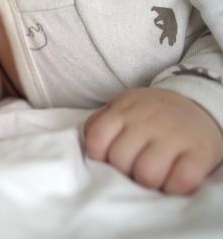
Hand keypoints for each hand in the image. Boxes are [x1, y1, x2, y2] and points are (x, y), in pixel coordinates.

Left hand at [84, 88, 222, 193]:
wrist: (198, 103)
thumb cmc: (150, 114)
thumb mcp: (122, 107)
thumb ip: (101, 123)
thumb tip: (89, 147)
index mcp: (124, 110)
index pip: (96, 138)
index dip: (99, 156)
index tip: (109, 159)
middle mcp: (147, 120)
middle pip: (120, 160)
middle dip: (123, 171)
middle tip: (134, 168)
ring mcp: (174, 136)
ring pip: (147, 175)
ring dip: (148, 182)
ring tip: (153, 175)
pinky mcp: (200, 153)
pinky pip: (181, 181)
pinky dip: (174, 187)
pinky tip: (173, 179)